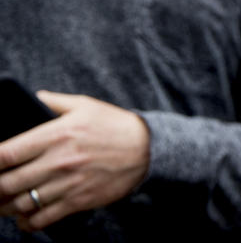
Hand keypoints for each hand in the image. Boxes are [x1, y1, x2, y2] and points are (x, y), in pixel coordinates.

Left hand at [0, 92, 149, 230]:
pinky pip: (43, 219)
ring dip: (6, 207)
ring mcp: (68, 183)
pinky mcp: (79, 200)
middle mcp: (59, 160)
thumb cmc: (114, 124)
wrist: (147, 148)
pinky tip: (25, 217)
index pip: (8, 153)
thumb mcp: (86, 106)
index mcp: (57, 134)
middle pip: (8, 183)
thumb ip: (55, 102)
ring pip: (22, 203)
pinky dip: (28, 222)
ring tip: (3, 203)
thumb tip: (34, 97)